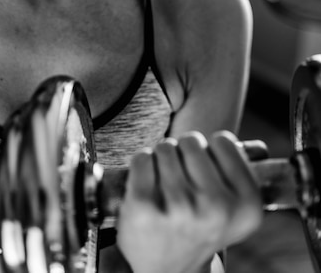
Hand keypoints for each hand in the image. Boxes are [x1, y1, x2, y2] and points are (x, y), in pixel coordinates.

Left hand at [116, 131, 262, 272]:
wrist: (169, 270)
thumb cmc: (200, 225)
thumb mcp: (233, 208)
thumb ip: (242, 172)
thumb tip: (258, 148)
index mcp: (247, 205)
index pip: (223, 141)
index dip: (210, 150)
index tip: (205, 171)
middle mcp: (217, 208)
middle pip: (192, 141)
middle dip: (183, 152)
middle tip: (182, 178)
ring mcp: (179, 208)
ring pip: (165, 148)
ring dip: (162, 160)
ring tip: (165, 186)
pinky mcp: (143, 207)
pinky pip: (142, 158)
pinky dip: (142, 165)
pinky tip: (147, 186)